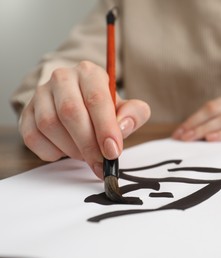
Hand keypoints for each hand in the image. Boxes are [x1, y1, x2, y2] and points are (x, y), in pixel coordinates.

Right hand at [19, 61, 149, 178]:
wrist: (79, 102)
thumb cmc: (104, 108)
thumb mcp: (126, 108)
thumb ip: (134, 114)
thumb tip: (122, 126)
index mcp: (89, 73)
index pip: (96, 99)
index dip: (105, 128)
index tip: (113, 151)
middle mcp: (62, 78)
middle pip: (71, 113)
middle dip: (88, 144)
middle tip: (100, 163)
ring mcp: (41, 94)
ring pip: (49, 125)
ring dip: (71, 148)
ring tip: (86, 155)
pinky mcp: (26, 113)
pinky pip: (32, 137)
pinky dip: (52, 151)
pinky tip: (66, 151)